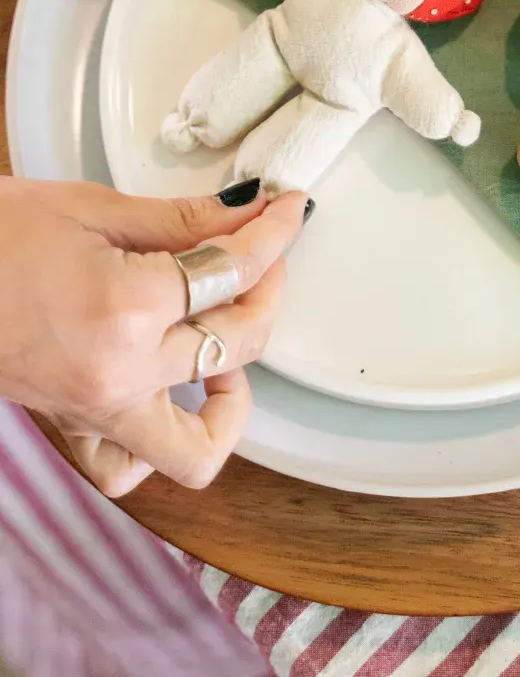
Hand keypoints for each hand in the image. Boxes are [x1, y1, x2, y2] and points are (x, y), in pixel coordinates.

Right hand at [0, 178, 307, 495]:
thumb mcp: (92, 207)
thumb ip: (182, 220)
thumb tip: (248, 210)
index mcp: (129, 307)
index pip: (235, 271)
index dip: (273, 235)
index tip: (290, 212)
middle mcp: (121, 374)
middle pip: (239, 342)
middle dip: (268, 290)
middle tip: (263, 252)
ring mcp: (95, 412)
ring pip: (200, 440)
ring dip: (235, 391)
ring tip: (227, 335)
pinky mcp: (72, 426)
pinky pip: (130, 469)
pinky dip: (164, 443)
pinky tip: (172, 388)